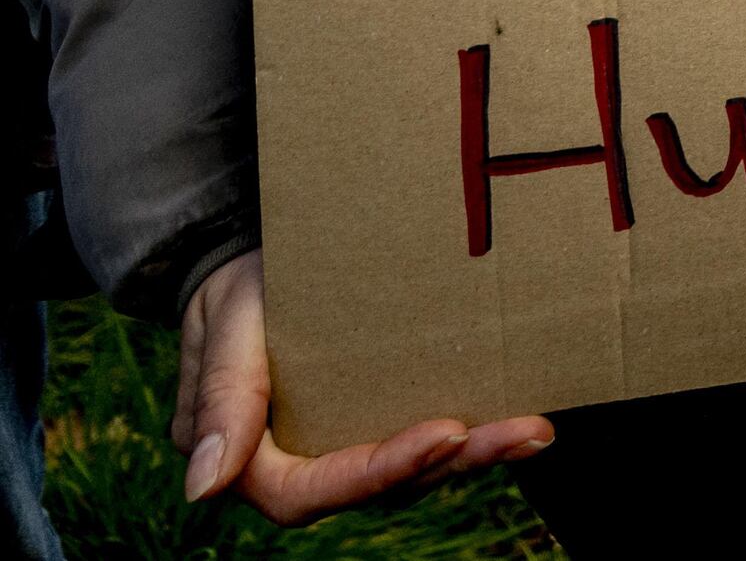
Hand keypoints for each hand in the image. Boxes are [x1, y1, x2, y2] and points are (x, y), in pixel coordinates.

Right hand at [174, 251, 548, 516]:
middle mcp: (296, 466)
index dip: (380, 471)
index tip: (447, 432)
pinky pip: (420, 440)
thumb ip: (224, 400)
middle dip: (453, 462)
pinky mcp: (372, 421)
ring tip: (535, 431)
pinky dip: (470, 433)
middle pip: (375, 488)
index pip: (310, 492)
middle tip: (525, 433)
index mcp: (249, 459)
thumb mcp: (228, 327)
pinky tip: (521, 420)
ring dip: (475, 454)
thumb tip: (204, 490)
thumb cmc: (235, 290)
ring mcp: (338, 446)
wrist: (252, 260)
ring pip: (409, 472)